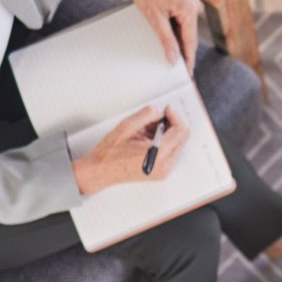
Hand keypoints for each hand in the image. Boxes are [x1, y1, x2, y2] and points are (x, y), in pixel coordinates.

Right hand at [72, 106, 187, 195]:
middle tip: (155, 118)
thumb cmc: (109, 154)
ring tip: (145, 130)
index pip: (181, 130)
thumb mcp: (127, 126)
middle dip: (171, 123)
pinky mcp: (160, 171)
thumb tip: (159, 111)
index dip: (175, 116)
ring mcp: (163, 170)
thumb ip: (147, 114)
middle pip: (181, 137)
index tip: (167, 109)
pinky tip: (146, 139)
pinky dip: (162, 141)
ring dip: (165, 132)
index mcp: (159, 154)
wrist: (100, 172)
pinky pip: (169, 151)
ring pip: (176, 143)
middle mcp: (164, 165)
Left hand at [123, 0, 200, 68]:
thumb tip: (173, 57)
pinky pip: (182, 22)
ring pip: (185, 30)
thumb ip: (166, 39)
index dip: (189, 58)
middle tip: (179, 69)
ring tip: (172, 56)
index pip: (191, 41)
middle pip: (190, 36)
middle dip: (184, 52)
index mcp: (189, 9)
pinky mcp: (183, 2)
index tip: (188, 73)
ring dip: (179, 42)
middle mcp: (193, 5)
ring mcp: (189, 3)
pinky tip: (170, 40)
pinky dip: (176, 32)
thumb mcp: (154, 18)